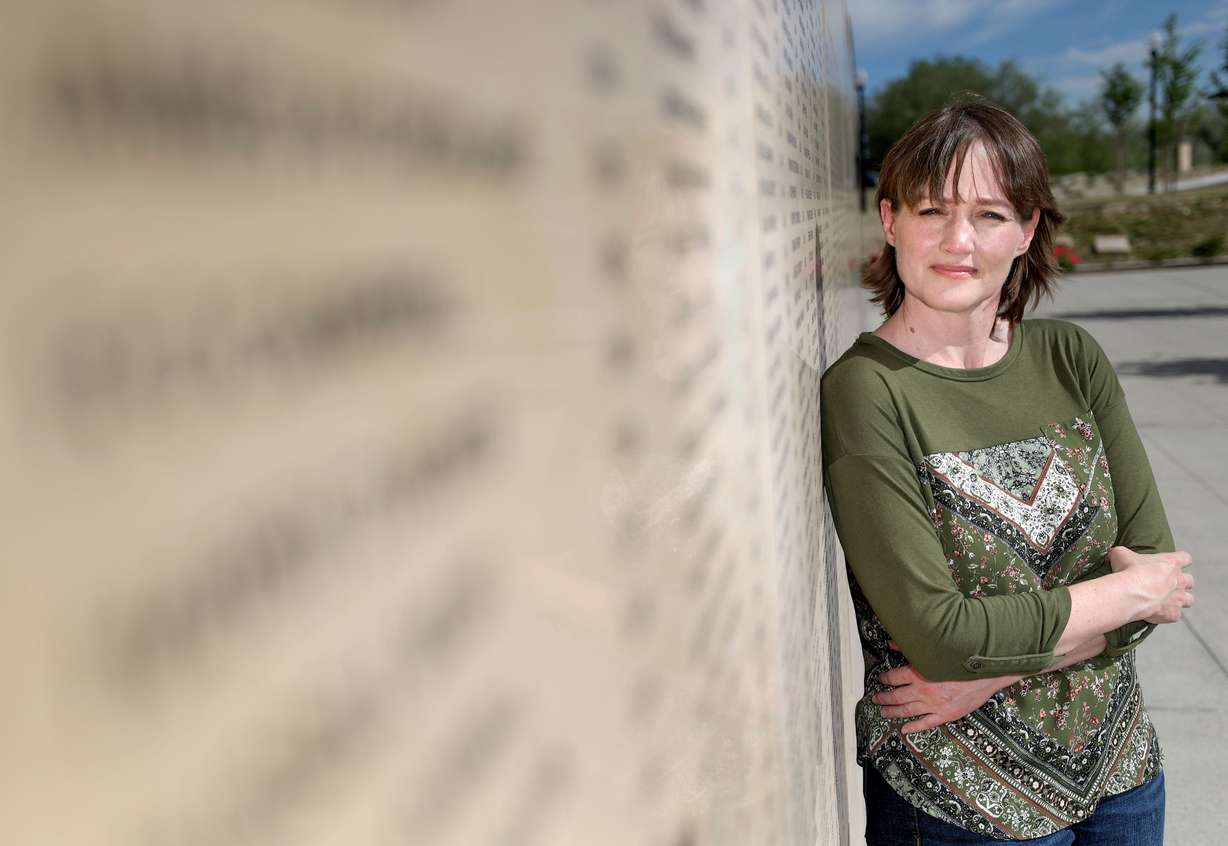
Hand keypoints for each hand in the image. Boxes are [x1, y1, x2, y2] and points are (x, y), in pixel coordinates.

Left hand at [872, 642, 1019, 733]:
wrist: (988, 672)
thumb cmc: (963, 660)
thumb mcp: (936, 651)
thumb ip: (912, 649)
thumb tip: (893, 644)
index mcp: (920, 673)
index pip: (894, 677)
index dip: (885, 678)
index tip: (881, 679)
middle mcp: (924, 690)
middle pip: (897, 696)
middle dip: (884, 697)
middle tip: (876, 699)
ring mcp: (935, 705)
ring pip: (907, 711)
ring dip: (893, 712)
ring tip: (883, 712)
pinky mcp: (946, 714)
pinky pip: (925, 723)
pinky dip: (913, 727)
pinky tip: (904, 729)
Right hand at [1107, 546, 1194, 623]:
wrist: (1131, 593)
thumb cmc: (1129, 571)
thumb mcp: (1121, 554)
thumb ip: (1122, 553)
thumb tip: (1115, 554)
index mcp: (1171, 562)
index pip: (1185, 558)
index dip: (1180, 560)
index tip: (1171, 562)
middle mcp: (1180, 580)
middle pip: (1190, 580)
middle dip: (1181, 582)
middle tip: (1166, 583)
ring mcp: (1179, 599)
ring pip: (1189, 600)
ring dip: (1180, 600)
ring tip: (1167, 600)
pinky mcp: (1173, 614)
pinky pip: (1175, 615)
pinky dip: (1168, 614)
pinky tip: (1157, 613)